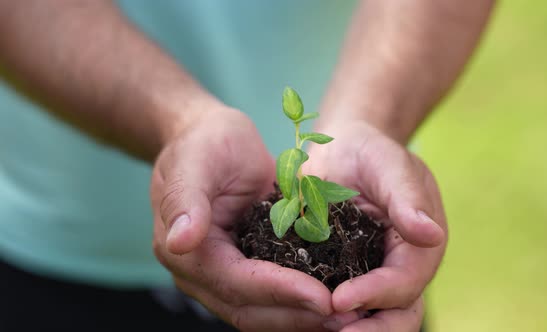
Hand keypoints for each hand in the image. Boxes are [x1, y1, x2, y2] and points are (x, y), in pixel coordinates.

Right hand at [150, 106, 349, 330]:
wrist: (211, 138)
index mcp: (186, 250)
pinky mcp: (246, 267)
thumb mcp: (195, 160)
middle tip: (344, 317)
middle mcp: (201, 272)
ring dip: (301, 318)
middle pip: (248, 309)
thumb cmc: (204, 142)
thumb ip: (185, 200)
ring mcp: (224, 274)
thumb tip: (180, 241)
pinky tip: (332, 303)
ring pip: (261, 312)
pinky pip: (272, 296)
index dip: (279, 292)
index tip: (322, 297)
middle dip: (296, 315)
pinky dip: (299, 304)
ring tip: (345, 318)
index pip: (235, 283)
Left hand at [305, 121, 447, 331]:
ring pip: (372, 316)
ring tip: (315, 328)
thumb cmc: (369, 152)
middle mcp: (400, 266)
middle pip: (398, 313)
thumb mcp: (388, 164)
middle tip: (332, 330)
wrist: (342, 152)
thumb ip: (407, 198)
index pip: (405, 281)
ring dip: (350, 328)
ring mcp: (374, 274)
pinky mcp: (346, 274)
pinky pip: (343, 305)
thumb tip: (432, 235)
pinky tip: (301, 316)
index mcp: (420, 244)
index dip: (376, 295)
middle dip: (371, 329)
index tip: (340, 301)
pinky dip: (327, 316)